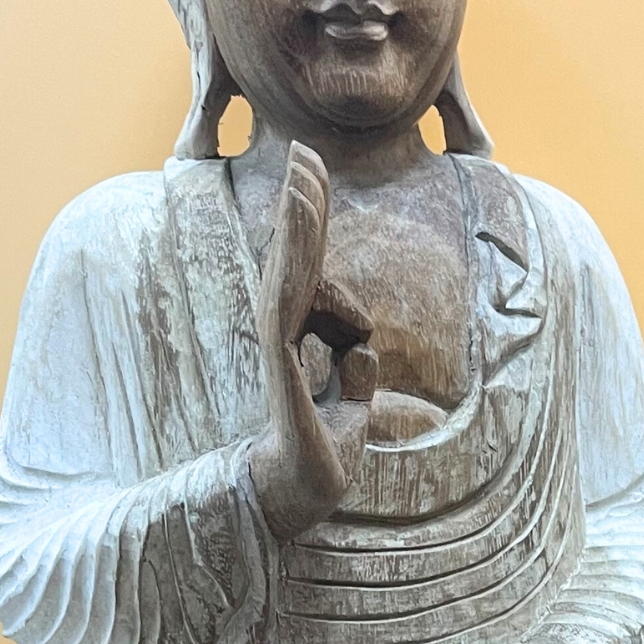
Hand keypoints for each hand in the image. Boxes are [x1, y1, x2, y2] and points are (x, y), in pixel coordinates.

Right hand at [248, 142, 378, 540]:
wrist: (300, 492)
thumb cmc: (319, 453)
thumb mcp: (352, 407)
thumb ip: (356, 376)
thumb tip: (361, 355)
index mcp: (306, 338)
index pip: (313, 271)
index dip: (314, 224)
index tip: (314, 176)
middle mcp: (289, 332)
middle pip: (299, 256)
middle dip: (303, 201)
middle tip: (303, 151)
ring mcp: (282, 341)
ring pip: (292, 267)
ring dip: (301, 215)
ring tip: (305, 167)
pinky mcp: (282, 357)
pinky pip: (288, 296)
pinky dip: (293, 257)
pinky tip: (297, 222)